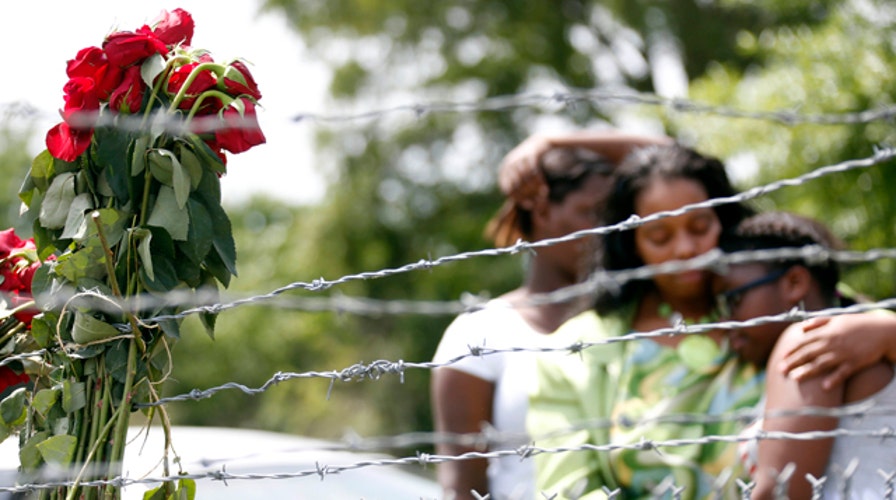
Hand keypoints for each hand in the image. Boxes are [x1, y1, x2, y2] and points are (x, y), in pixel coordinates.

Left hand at [497, 135, 550, 208]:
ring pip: (526, 180)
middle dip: (529, 195)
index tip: (529, 206)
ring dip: (536, 189)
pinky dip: (540, 181)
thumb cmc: (529, 164)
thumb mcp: (522, 175)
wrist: (538, 143)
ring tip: (543, 193)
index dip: (518, 199)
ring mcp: (518, 158)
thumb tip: (524, 206)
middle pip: (517, 186)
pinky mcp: (529, 154)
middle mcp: (509, 164)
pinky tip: (545, 186)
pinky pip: (534, 172)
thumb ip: (520, 189)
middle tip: (539, 200)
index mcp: (504, 171)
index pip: (507, 190)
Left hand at [779, 313, 895, 388]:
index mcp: (826, 332)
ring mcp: (843, 353)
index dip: (792, 350)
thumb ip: (818, 322)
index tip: (782, 357)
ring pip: (821, 364)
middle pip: (808, 354)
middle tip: (780, 370)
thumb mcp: (837, 318)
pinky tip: (824, 387)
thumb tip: (802, 326)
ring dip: (807, 372)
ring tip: (794, 379)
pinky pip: (842, 373)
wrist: (882, 331)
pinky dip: (834, 379)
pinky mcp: (855, 362)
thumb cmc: (858, 324)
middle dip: (793, 362)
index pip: (804, 342)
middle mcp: (832, 343)